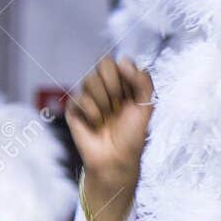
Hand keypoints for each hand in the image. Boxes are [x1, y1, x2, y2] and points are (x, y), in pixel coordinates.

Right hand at [66, 56, 152, 220]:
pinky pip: (78, 97)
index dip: (125, 75)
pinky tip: (96, 124)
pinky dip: (91, 112)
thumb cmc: (132, 136)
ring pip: (90, 79)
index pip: (119, 62)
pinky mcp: (74, 108)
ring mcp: (88, 96)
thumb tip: (124, 60)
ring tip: (107, 118)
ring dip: (103, 101)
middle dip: (114, 85)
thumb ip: (143, 81)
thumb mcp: (146, 106)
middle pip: (103, 63)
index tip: (131, 95)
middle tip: (118, 105)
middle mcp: (104, 87)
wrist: (116, 159)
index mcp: (122, 84)